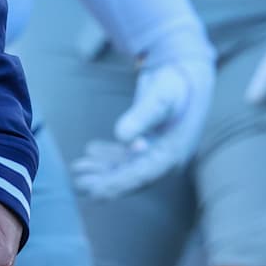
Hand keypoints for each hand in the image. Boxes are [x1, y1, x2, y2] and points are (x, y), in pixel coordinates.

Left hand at [73, 49, 214, 198]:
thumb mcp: (160, 95)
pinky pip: (127, 156)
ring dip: (103, 170)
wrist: (187, 73)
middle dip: (105, 181)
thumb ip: (142, 115)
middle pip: (133, 176)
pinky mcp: (150, 143)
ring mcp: (158, 151)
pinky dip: (109, 157)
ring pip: (127, 167)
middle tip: (78, 182)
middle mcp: (166, 157)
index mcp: (173, 152)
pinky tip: (91, 152)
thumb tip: (122, 136)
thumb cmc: (175, 84)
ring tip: (78, 169)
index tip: (97, 192)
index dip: (119, 184)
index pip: (143, 175)